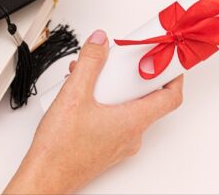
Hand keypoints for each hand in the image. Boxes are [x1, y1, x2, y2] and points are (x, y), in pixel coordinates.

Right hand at [5, 30, 183, 194]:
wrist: (45, 177)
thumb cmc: (60, 149)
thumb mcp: (74, 94)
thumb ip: (90, 62)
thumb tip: (100, 41)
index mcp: (132, 122)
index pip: (170, 97)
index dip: (173, 75)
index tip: (168, 59)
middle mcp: (131, 135)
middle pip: (146, 98)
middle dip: (131, 75)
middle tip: (119, 61)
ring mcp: (120, 143)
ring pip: (127, 107)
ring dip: (112, 87)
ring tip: (87, 77)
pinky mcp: (107, 146)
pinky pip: (115, 118)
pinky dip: (104, 101)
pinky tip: (81, 95)